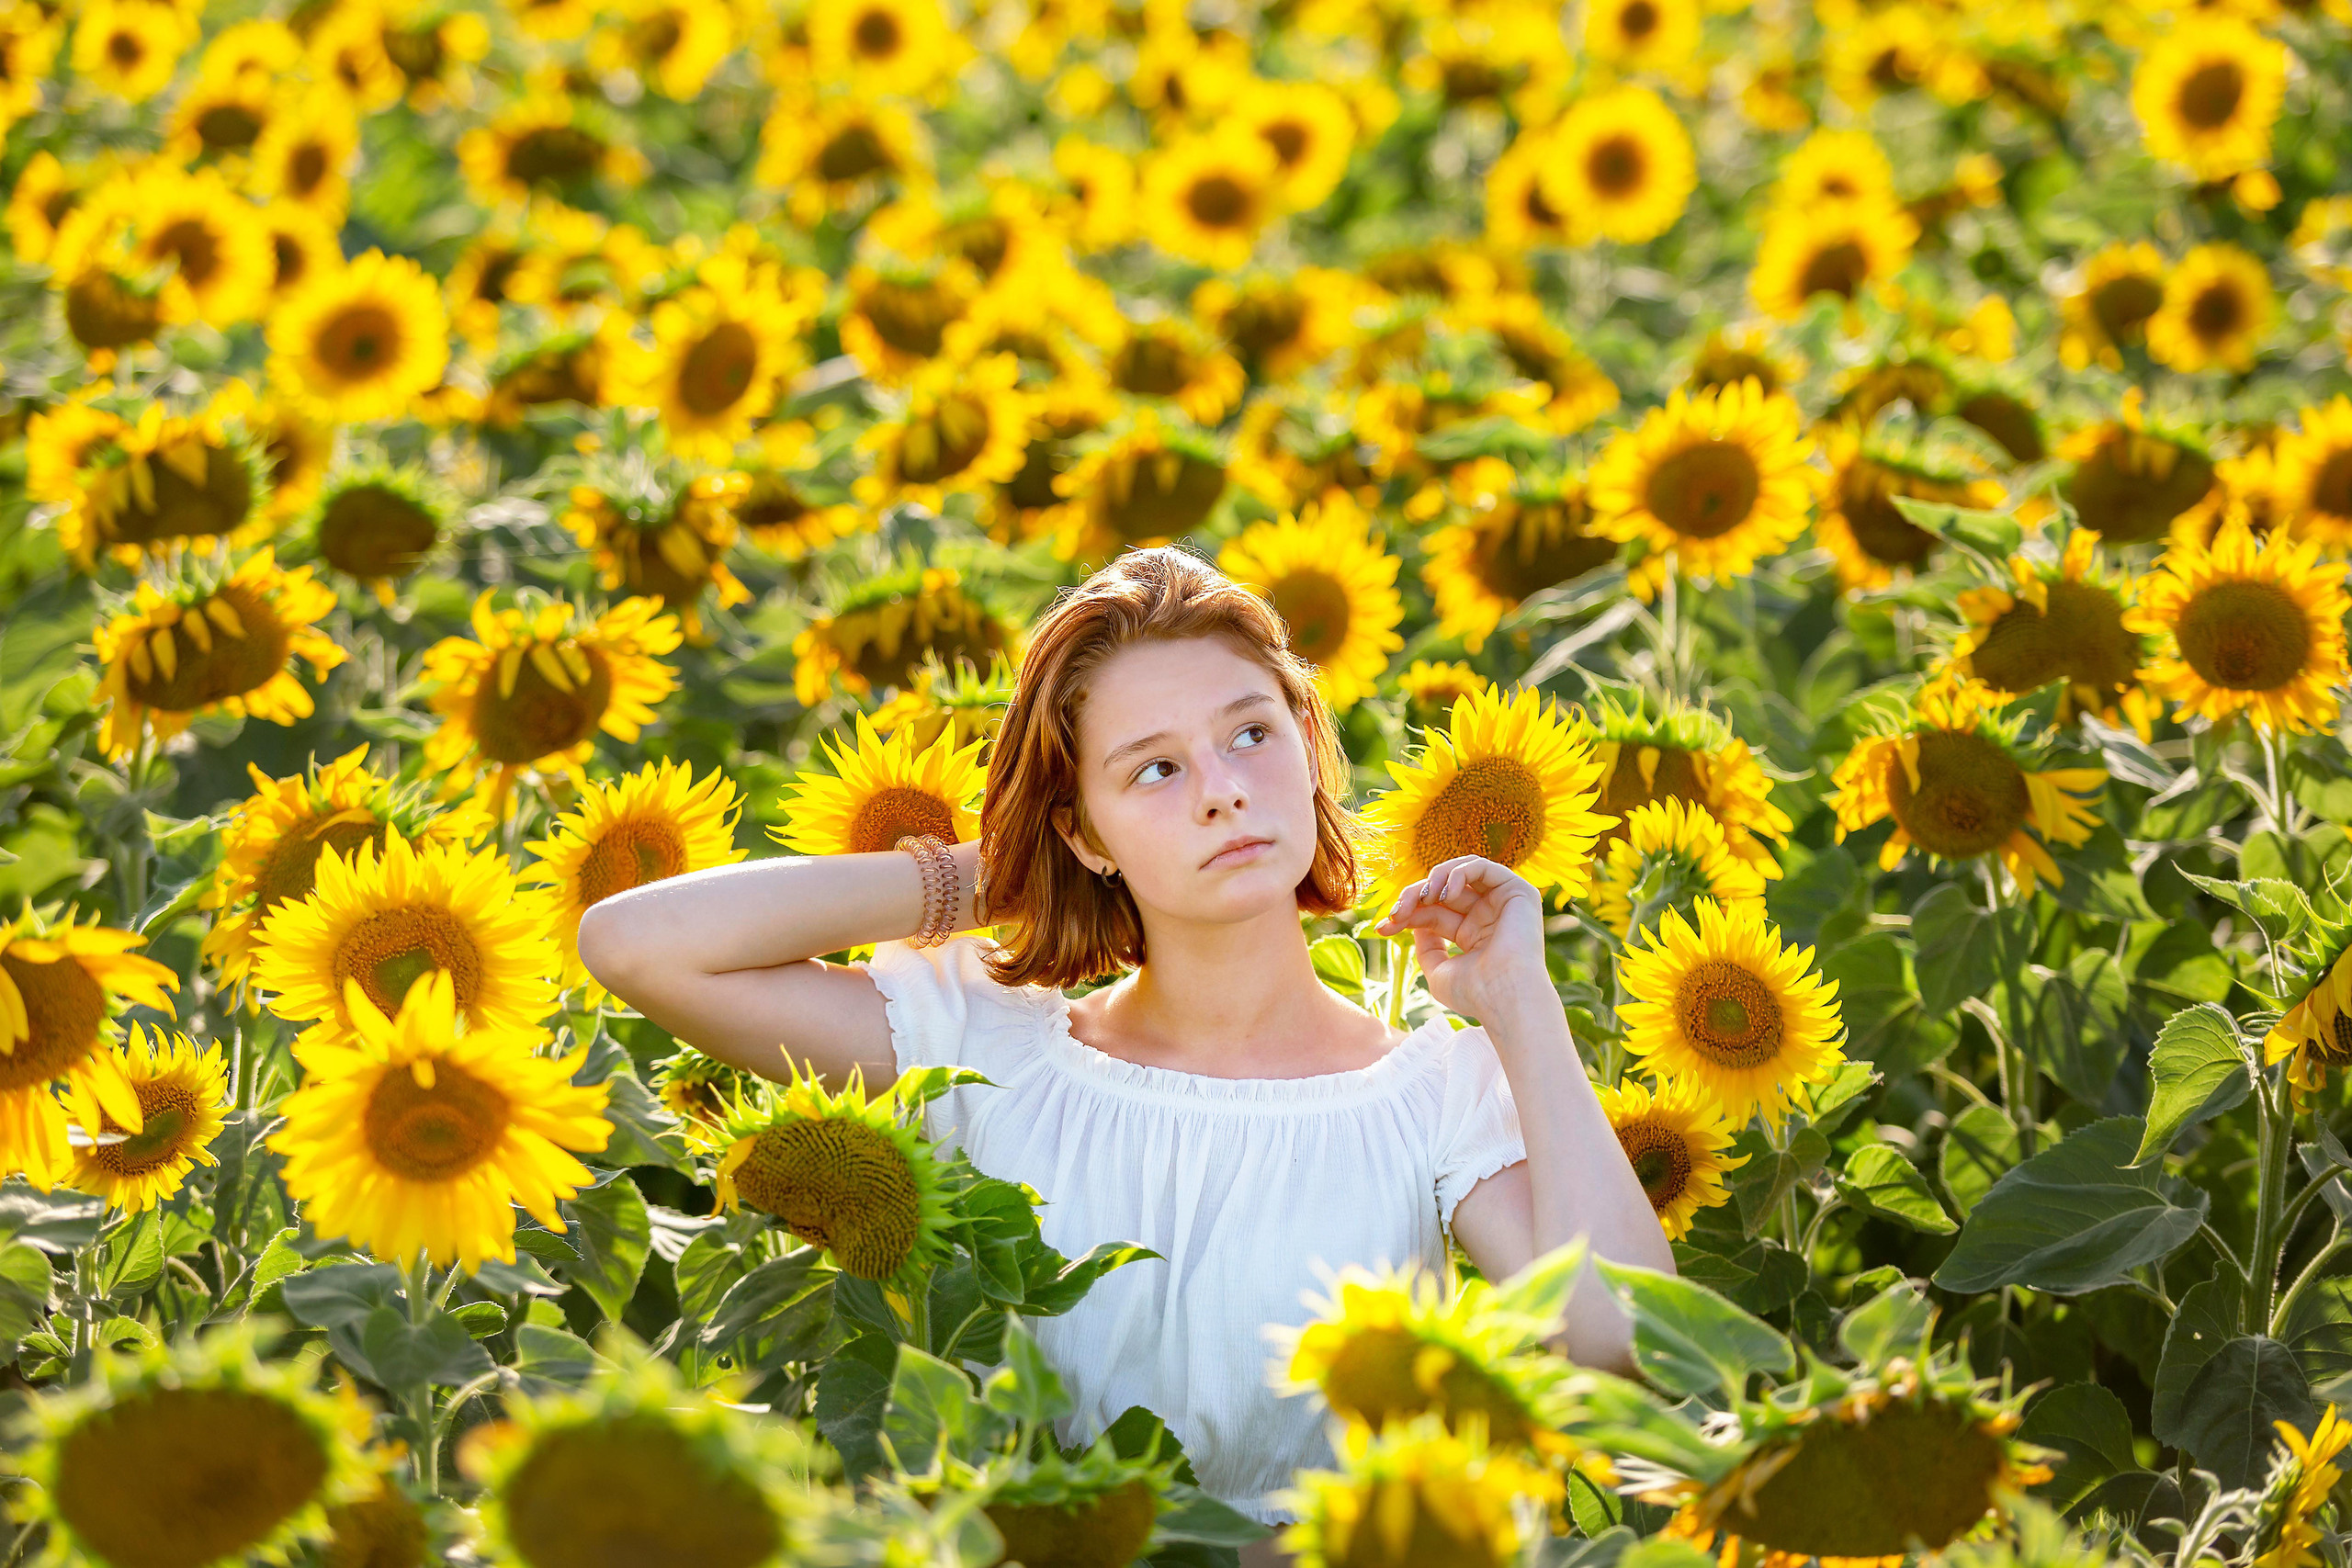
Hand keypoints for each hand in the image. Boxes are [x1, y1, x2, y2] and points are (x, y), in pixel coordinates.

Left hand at [1371, 855, 1549, 1022]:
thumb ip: (1426, 947)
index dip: (1407, 914)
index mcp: (1473, 935)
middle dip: (1414, 896)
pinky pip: (1482, 866)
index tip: (1382, 927)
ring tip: (1422, 899)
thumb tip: (1415, 923)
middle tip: (1397, 912)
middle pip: (1443, 891)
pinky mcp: (1518, 891)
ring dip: (1434, 879)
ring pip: (1461, 872)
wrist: (1504, 997)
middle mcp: (1488, 916)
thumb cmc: (1474, 993)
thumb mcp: (1438, 970)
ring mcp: (1502, 903)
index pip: (1434, 912)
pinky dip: (1458, 872)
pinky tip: (1446, 893)